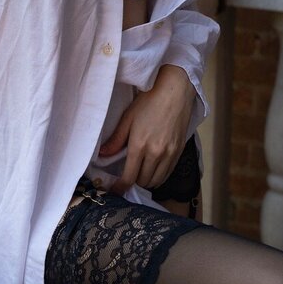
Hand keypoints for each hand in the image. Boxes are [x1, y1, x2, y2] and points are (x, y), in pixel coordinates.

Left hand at [98, 65, 196, 195]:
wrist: (175, 91)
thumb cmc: (149, 101)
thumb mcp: (128, 117)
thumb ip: (116, 139)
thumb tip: (103, 155)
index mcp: (140, 145)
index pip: (129, 177)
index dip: (121, 188)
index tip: (116, 191)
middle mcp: (156, 153)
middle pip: (143, 181)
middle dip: (133, 182)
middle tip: (127, 176)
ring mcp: (170, 154)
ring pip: (157, 181)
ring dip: (147, 181)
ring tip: (140, 173)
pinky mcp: (179, 151)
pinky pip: (168, 173)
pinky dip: (159, 176)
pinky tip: (154, 170)